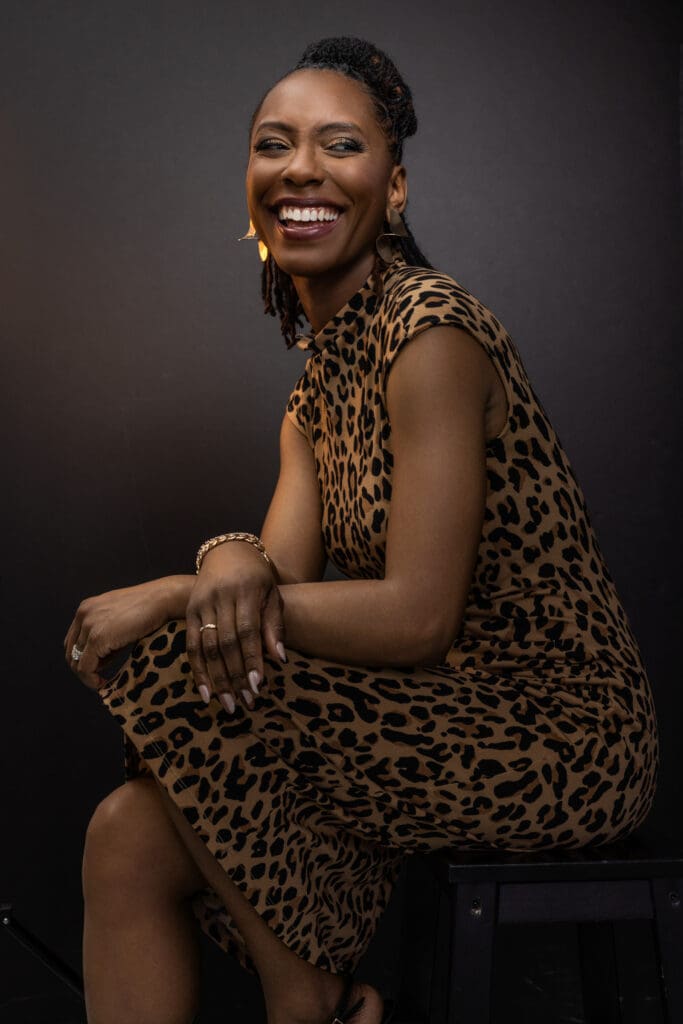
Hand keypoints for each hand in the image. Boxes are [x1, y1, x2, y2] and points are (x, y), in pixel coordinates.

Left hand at [64, 576, 191, 689]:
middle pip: (70, 651)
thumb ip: (105, 633)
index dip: (82, 657)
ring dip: (87, 675)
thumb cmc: (148, 608)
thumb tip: (100, 660)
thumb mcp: (119, 618)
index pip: (72, 640)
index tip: (97, 667)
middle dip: (82, 667)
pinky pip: (85, 667)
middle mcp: (83, 615)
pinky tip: (103, 682)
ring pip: (76, 661)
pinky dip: (91, 679)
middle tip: (98, 677)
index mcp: (86, 608)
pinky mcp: (98, 638)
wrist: (162, 599)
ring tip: (102, 680)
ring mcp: (89, 626)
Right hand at [186, 541, 285, 715]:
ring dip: (218, 679)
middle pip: (226, 643)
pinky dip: (198, 670)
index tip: (259, 685)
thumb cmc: (258, 578)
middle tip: (247, 702)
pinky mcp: (188, 612)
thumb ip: (275, 625)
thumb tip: (279, 659)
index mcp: (244, 591)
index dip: (252, 659)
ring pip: (207, 647)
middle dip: (236, 675)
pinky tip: (206, 692)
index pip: (247, 631)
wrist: (228, 552)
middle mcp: (220, 597)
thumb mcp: (272, 594)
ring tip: (229, 704)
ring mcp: (201, 604)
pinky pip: (191, 645)